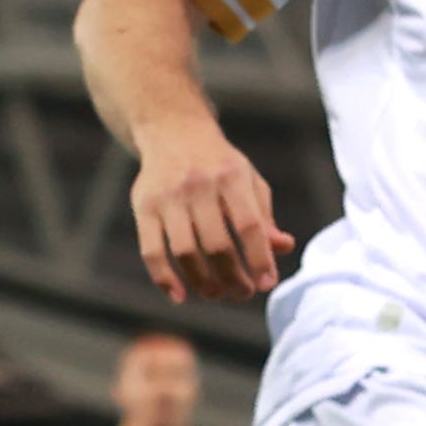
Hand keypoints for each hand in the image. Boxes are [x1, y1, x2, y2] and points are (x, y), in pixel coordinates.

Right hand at [131, 118, 288, 301]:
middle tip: (243, 293)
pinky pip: (151, 250)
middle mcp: (198, 185)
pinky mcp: (143, 206)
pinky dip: (164, 278)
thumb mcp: (249, 180)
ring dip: (202, 281)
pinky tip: (179, 296)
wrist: (172, 130)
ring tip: (216, 294)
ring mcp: (167, 196)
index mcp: (231, 177)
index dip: (259, 259)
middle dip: (232, 277)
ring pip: (184, 252)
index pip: (249, 226)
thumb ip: (264, 216)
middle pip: (216, 245)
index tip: (267, 283)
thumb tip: (283, 247)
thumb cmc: (219, 164)